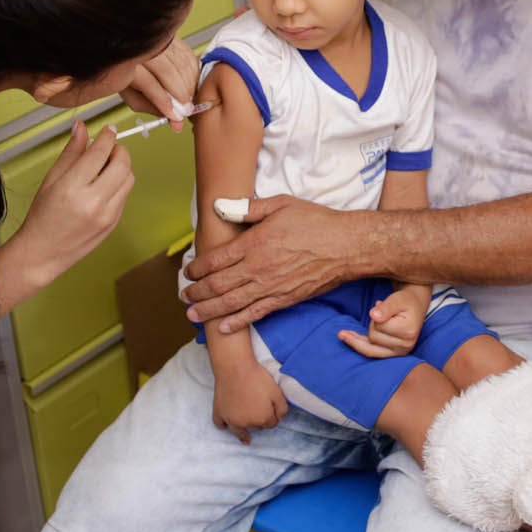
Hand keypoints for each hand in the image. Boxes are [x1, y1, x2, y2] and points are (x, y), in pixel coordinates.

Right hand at [10, 122, 133, 283]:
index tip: (109, 130)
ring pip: (129, 179)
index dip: (107, 136)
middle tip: (110, 147)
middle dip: (120, 150)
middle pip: (122, 164)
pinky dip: (119, 184)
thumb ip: (71, 152)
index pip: (99, 153)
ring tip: (105, 167)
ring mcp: (106, 215)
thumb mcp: (51, 179)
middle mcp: (92, 202)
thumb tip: (81, 128)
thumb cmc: (42, 217)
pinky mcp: (113, 223)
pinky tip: (104, 185)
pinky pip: (125, 195)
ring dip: (122, 167)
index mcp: (72, 188)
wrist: (43, 252)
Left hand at [119, 36, 198, 130]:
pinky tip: (190, 83)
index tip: (174, 116)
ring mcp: (158, 41)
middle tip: (185, 110)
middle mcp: (143, 49)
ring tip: (187, 98)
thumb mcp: (133, 95)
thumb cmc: (127, 73)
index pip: (149, 84)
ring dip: (189, 85)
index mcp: (128, 64)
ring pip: (182, 63)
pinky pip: (188, 55)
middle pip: (169, 72)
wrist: (123, 50)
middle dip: (181, 95)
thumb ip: (152, 108)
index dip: (164, 102)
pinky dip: (193, 72)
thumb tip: (175, 121)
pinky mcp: (171, 37)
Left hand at [182, 196, 357, 331]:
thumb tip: (219, 208)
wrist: (347, 246)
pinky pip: (255, 314)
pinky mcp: (284, 300)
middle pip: (217, 285)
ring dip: (208, 310)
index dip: (197, 268)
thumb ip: (248, 208)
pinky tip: (222, 327)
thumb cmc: (316, 222)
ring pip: (230, 303)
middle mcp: (258, 268)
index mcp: (254, 243)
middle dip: (196, 292)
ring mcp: (271, 287)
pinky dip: (236, 322)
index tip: (188, 272)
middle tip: (184, 296)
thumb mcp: (280, 204)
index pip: (215, 260)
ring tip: (192, 315)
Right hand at [211, 359, 288, 442]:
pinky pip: (220, 424)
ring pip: (239, 431)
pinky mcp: (219, 412)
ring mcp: (231, 420)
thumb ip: (282, 408)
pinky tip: (225, 426)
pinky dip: (223, 425)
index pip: (271, 424)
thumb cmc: (257, 378)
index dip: (273, 417)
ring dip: (243, 433)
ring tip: (245, 438)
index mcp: (262, 419)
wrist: (235, 368)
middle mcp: (246, 423)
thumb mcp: (277, 391)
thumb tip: (280, 419)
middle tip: (259, 412)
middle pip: (256, 427)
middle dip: (259, 422)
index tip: (271, 411)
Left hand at [338, 289, 422, 357]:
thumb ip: (386, 307)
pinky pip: (370, 352)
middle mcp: (405, 347)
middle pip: (373, 336)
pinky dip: (357, 343)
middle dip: (374, 323)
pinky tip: (344, 336)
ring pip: (369, 345)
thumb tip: (373, 315)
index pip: (380, 325)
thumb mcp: (398, 298)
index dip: (378, 314)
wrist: (415, 307)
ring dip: (371, 330)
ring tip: (381, 320)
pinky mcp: (392, 355)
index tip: (387, 306)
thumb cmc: (406, 301)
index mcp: (408, 332)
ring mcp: (398, 353)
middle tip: (385, 314)